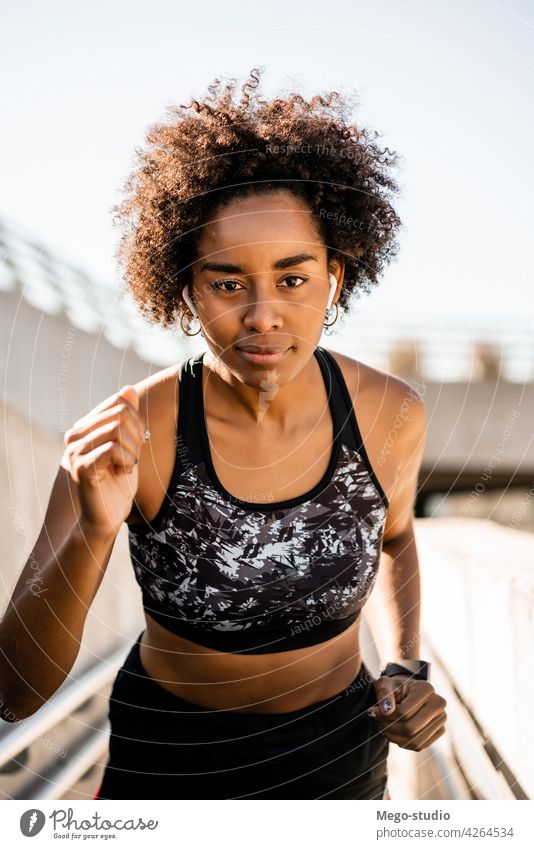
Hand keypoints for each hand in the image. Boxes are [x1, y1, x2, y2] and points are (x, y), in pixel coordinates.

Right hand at [61, 386, 145, 537]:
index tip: (136, 442)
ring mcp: (75, 451)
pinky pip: (113, 449)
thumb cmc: (117, 483)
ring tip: (126, 466)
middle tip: (132, 457)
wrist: (107, 517)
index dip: (136, 420)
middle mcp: (74, 436)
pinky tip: (122, 473)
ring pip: (117, 429)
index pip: (117, 402)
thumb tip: (128, 389)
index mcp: (84, 428)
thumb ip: (127, 418)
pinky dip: (127, 461)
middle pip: (120, 413)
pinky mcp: (82, 467)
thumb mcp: (128, 445)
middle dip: (137, 435)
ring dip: (132, 450)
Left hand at [368, 674, 446, 751]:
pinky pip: (418, 746)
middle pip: (411, 728)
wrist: (406, 692)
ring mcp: (441, 719)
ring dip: (394, 737)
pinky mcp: (439, 731)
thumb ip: (384, 694)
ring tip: (383, 727)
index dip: (385, 716)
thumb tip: (387, 711)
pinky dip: (402, 742)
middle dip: (389, 728)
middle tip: (377, 721)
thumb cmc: (394, 687)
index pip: (404, 712)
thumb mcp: (385, 685)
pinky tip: (393, 732)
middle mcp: (438, 704)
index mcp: (426, 689)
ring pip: (414, 741)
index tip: (373, 711)